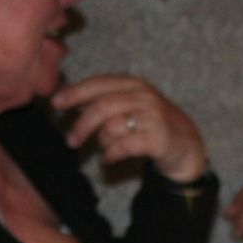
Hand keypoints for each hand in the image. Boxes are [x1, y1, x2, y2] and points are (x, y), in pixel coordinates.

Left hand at [53, 74, 206, 182]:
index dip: (75, 92)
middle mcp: (144, 96)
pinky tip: (108, 159)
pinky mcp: (158, 139)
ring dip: (101, 141)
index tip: (56, 103)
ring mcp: (153, 117)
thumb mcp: (131, 106)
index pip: (99, 83)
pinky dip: (110, 154)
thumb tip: (68, 102)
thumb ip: (105, 101)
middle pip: (102, 106)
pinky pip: (124, 146)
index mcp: (135, 84)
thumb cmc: (152, 125)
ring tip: (103, 149)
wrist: (186, 146)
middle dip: (81, 125)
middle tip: (70, 141)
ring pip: (112, 126)